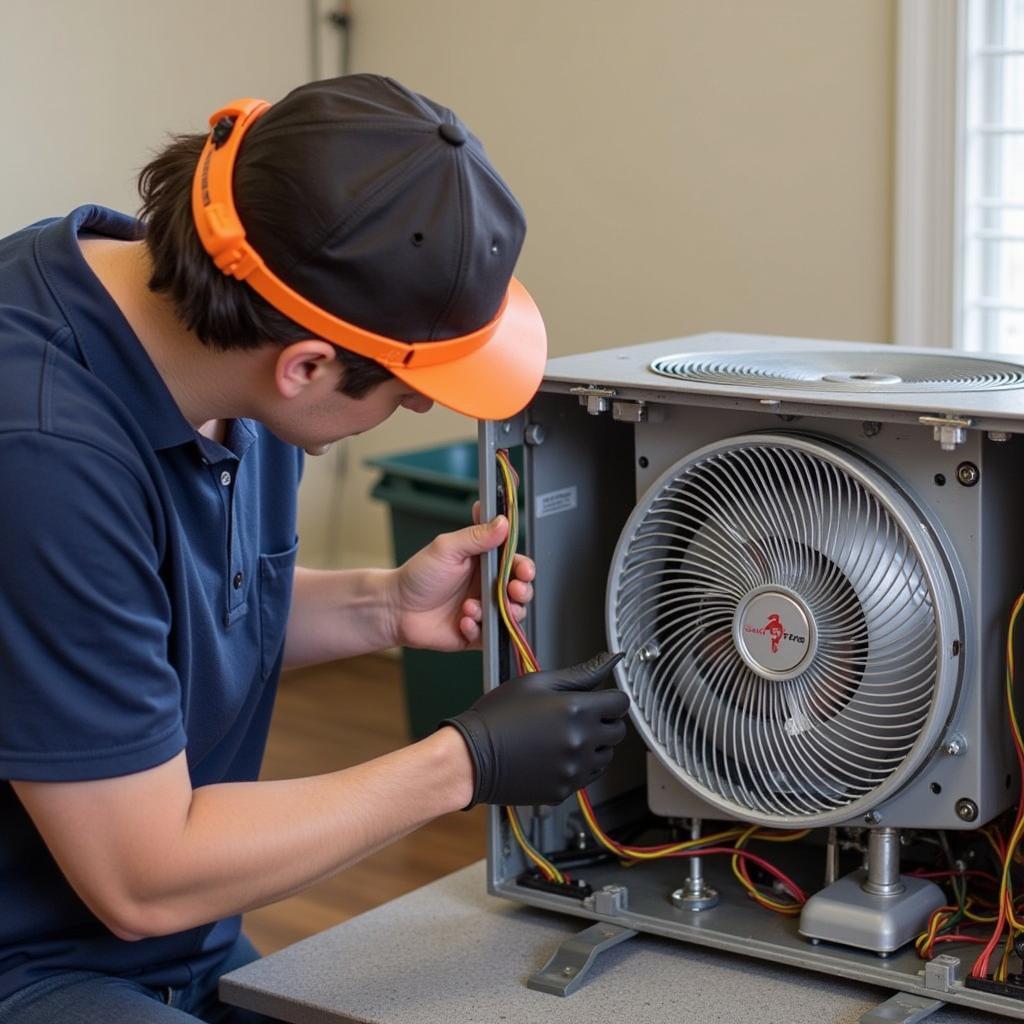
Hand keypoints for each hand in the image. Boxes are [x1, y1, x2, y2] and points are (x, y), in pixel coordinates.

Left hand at [391, 510, 534, 651]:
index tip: (525, 570)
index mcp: (484, 563)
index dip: (525, 567)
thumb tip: (502, 522)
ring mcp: (484, 610)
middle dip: (522, 591)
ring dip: (501, 611)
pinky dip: (478, 628)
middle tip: (512, 591)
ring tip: (475, 606)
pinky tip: (462, 620)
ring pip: (512, 615)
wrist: (395, 609)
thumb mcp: (446, 549)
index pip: (515, 562)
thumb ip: (476, 535)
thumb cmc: (417, 576)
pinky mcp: (477, 632)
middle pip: (521, 590)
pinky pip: (491, 635)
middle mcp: (487, 586)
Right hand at [441, 652, 629, 806]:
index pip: (621, 703)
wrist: (472, 756)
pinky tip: (554, 755)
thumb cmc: (498, 716)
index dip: (610, 698)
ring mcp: (574, 769)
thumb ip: (580, 673)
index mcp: (578, 710)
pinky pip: (587, 776)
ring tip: (562, 737)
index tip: (598, 700)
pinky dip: (578, 766)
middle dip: (603, 721)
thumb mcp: (537, 683)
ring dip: (593, 746)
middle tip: (576, 717)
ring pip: (606, 756)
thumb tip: (609, 660)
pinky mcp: (565, 789)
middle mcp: (581, 741)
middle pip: (618, 731)